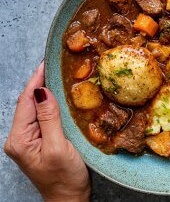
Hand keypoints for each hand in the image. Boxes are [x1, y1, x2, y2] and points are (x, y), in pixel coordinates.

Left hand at [3, 62, 89, 201]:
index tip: (45, 64)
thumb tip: (41, 91)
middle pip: (27, 104)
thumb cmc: (64, 178)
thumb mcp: (58, 147)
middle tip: (53, 66)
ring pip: (35, 110)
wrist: (68, 198)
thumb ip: (49, 119)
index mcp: (20, 139)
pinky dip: (49, 105)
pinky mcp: (38, 141)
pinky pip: (41, 118)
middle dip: (39, 84)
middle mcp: (19, 138)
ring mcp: (28, 140)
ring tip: (55, 77)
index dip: (35, 81)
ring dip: (44, 93)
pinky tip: (57, 98)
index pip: (25, 102)